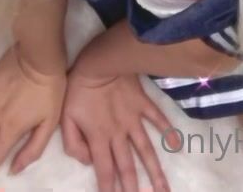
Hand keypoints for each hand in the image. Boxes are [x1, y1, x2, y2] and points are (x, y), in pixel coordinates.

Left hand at [61, 67, 182, 191]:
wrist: (99, 62)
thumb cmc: (78, 90)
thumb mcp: (65, 118)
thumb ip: (73, 144)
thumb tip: (88, 161)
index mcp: (99, 138)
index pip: (105, 171)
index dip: (110, 189)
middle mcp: (119, 134)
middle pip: (128, 166)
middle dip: (134, 187)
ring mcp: (134, 119)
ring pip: (146, 149)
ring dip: (155, 171)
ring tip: (163, 188)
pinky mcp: (143, 104)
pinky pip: (157, 119)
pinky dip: (168, 131)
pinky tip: (177, 145)